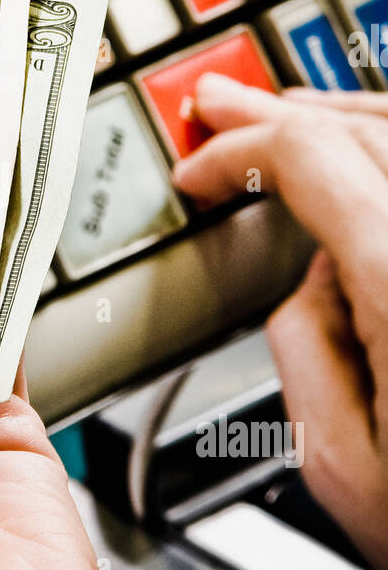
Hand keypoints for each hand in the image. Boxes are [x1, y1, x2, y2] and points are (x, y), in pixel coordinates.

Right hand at [174, 75, 387, 569]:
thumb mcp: (339, 465)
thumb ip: (301, 342)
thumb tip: (309, 274)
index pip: (309, 159)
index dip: (237, 148)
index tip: (198, 170)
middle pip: (368, 127)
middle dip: (283, 110)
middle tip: (224, 105)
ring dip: (349, 115)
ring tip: (295, 118)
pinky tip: (374, 159)